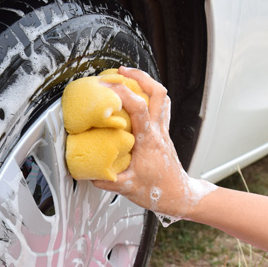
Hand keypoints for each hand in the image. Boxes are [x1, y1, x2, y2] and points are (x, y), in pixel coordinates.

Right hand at [92, 67, 215, 218]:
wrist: (179, 195)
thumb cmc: (158, 191)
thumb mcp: (128, 188)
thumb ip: (107, 180)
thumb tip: (89, 172)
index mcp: (148, 141)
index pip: (138, 107)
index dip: (121, 93)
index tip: (105, 87)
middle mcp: (158, 131)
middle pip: (157, 92)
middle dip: (139, 76)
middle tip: (120, 71)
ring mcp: (163, 130)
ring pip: (162, 96)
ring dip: (146, 82)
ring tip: (128, 77)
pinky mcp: (163, 133)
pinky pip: (160, 106)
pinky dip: (148, 96)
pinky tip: (137, 98)